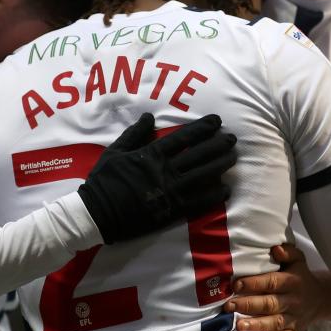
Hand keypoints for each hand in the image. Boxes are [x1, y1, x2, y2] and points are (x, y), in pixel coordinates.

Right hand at [77, 113, 236, 242]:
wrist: (97, 214)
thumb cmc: (103, 181)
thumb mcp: (115, 152)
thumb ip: (134, 133)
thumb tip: (149, 116)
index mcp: (151, 154)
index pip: (183, 137)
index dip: (202, 128)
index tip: (217, 121)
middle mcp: (165, 170)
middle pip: (199, 154)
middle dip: (218, 144)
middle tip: (232, 139)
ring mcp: (171, 191)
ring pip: (204, 175)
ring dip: (221, 165)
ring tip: (233, 157)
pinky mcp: (173, 210)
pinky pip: (199, 201)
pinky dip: (214, 195)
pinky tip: (226, 189)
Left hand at [225, 244, 330, 330]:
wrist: (320, 299)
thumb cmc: (300, 277)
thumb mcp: (298, 261)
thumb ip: (288, 252)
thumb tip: (276, 249)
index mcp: (293, 282)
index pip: (272, 282)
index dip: (254, 284)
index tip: (236, 285)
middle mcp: (294, 300)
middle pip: (270, 304)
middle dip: (248, 305)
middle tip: (229, 306)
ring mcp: (295, 318)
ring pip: (275, 323)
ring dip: (257, 325)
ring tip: (239, 326)